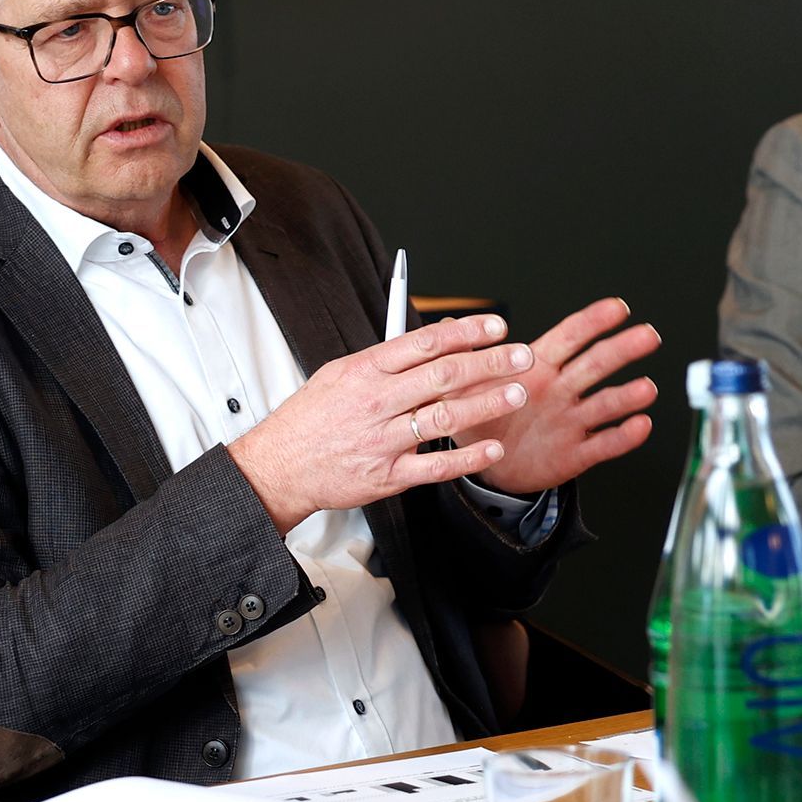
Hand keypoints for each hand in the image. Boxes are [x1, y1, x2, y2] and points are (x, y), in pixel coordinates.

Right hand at [229, 314, 534, 532]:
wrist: (278, 466)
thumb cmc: (311, 418)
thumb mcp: (340, 374)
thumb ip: (385, 360)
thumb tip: (432, 342)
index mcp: (366, 370)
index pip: (425, 343)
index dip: (466, 331)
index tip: (497, 326)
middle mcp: (377, 401)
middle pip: (444, 374)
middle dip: (490, 363)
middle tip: (523, 356)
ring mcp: (383, 439)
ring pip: (444, 416)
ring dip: (487, 403)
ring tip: (518, 393)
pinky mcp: (388, 475)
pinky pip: (435, 466)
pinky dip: (467, 458)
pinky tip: (493, 449)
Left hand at [476, 297, 659, 495]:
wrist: (490, 467)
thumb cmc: (483, 420)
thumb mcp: (465, 389)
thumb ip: (463, 359)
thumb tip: (450, 324)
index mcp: (536, 368)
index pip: (568, 338)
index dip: (593, 322)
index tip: (617, 308)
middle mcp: (560, 390)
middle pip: (595, 365)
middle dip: (622, 348)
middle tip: (647, 336)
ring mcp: (571, 420)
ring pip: (604, 404)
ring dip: (627, 396)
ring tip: (646, 388)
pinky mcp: (576, 453)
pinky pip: (603, 444)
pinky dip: (623, 436)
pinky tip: (640, 424)